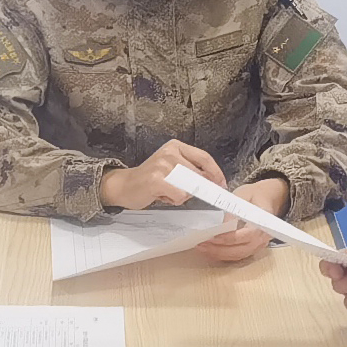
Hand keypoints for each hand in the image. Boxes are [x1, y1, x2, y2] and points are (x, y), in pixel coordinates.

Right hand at [101, 140, 225, 211]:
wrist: (125, 185)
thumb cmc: (151, 179)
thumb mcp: (173, 168)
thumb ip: (191, 171)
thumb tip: (214, 181)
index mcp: (175, 146)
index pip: (204, 157)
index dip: (216, 172)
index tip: (222, 184)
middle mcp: (170, 152)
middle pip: (199, 174)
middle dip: (197, 188)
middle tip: (184, 193)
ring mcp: (163, 165)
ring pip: (190, 187)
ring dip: (182, 195)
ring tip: (167, 191)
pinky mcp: (157, 179)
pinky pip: (179, 195)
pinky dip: (173, 200)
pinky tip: (162, 195)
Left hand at [197, 174, 285, 264]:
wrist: (268, 198)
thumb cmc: (255, 195)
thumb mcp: (243, 195)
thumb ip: (234, 209)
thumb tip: (223, 225)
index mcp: (264, 222)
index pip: (247, 235)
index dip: (229, 238)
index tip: (212, 237)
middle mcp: (263, 237)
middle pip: (241, 250)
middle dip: (219, 249)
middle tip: (201, 245)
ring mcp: (259, 245)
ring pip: (238, 255)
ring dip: (219, 254)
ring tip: (202, 248)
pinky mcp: (253, 248)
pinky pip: (238, 256)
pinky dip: (223, 255)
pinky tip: (210, 250)